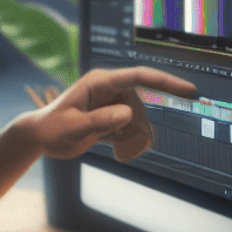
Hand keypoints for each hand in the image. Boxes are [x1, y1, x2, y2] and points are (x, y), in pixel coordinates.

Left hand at [28, 66, 197, 161]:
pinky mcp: (117, 116)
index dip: (165, 82)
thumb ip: (99, 121)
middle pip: (143, 109)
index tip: (189, 90)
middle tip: (123, 154)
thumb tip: (128, 113)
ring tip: (118, 153)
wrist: (41, 137)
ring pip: (143, 123)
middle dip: (138, 133)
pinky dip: (132, 145)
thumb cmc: (52, 129)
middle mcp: (111, 89)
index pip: (138, 77)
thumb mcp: (72, 128)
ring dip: (134, 142)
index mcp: (99, 82)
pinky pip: (137, 131)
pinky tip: (119, 152)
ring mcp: (115, 103)